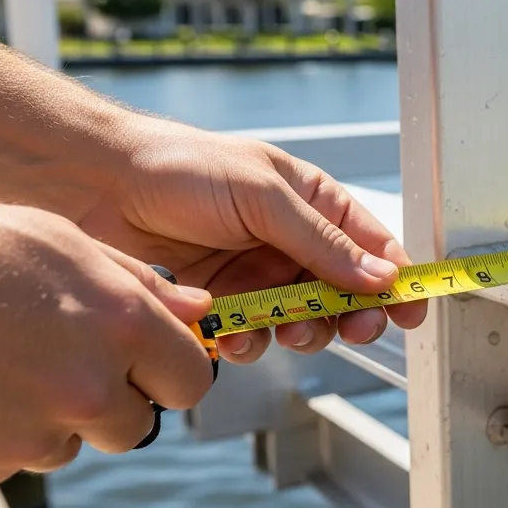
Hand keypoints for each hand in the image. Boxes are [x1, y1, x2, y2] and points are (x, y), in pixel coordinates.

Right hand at [0, 186, 215, 490]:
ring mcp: (30, 438)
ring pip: (68, 443)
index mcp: (120, 325)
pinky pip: (7, 461)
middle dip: (111, 399)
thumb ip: (137, 286)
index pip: (190, 382)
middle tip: (56, 356)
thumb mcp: (56, 239)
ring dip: (47, 415)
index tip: (147, 364)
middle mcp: (87, 389)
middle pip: (135, 426)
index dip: (169, 372)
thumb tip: (197, 313)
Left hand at [77, 117, 426, 364]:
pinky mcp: (222, 297)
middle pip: (343, 292)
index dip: (396, 280)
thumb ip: (320, 242)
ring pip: (301, 318)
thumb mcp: (262, 195)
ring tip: (287, 330)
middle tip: (351, 330)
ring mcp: (257, 270)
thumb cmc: (180, 167)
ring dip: (300, 331)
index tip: (410, 312)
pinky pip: (254, 330)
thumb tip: (378, 277)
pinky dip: (251, 340)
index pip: (371, 245)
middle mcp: (290, 238)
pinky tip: (235, 336)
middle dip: (350, 315)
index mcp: (312, 201)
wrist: (97, 185)